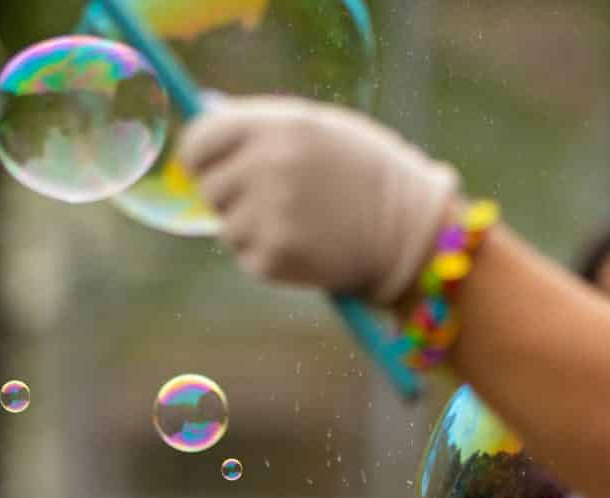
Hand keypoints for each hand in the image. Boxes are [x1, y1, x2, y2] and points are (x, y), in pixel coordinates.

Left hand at [179, 98, 462, 304]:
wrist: (410, 230)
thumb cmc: (364, 173)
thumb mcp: (318, 129)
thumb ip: (261, 127)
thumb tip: (201, 126)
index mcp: (278, 126)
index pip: (199, 141)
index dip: (202, 155)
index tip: (211, 165)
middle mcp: (269, 167)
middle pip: (208, 186)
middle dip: (230, 193)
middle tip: (276, 198)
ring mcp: (269, 215)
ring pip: (226, 224)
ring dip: (251, 226)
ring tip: (301, 220)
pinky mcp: (273, 259)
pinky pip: (246, 255)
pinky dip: (267, 254)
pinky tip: (306, 244)